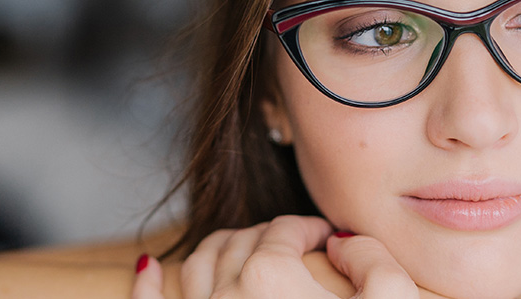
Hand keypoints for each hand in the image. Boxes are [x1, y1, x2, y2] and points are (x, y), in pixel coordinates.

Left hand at [130, 215, 420, 298]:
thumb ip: (373, 260)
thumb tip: (339, 242)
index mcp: (270, 275)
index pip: (286, 229)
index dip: (311, 228)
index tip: (329, 239)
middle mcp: (226, 296)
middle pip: (243, 242)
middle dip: (272, 236)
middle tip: (297, 247)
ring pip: (198, 266)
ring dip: (221, 247)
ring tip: (245, 248)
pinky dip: (147, 286)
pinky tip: (147, 268)